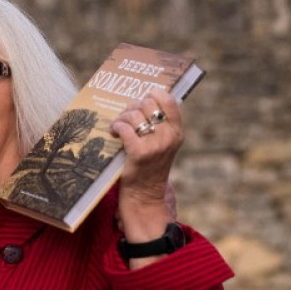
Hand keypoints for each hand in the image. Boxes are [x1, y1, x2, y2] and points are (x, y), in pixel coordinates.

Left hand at [110, 89, 182, 241]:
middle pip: (146, 103)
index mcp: (176, 131)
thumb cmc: (148, 165)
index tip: (142, 100)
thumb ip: (158, 124)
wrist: (144, 195)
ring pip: (133, 114)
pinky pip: (124, 127)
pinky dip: (116, 127)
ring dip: (121, 117)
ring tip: (119, 126)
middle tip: (126, 118)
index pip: (168, 100)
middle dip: (131, 107)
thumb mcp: (161, 143)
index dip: (152, 94)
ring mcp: (155, 145)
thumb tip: (141, 99)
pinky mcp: (139, 152)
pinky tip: (114, 133)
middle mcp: (169, 136)